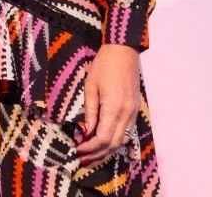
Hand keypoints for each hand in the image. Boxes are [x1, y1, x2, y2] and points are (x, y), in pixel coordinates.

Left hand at [77, 43, 140, 164]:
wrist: (123, 52)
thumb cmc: (103, 66)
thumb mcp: (91, 87)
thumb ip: (90, 112)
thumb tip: (86, 132)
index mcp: (114, 109)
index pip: (102, 138)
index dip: (89, 148)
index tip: (77, 150)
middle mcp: (126, 115)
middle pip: (113, 144)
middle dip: (97, 154)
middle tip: (82, 159)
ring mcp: (132, 113)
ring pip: (121, 141)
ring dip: (106, 150)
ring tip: (91, 155)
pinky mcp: (134, 110)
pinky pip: (126, 132)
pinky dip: (114, 141)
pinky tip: (103, 143)